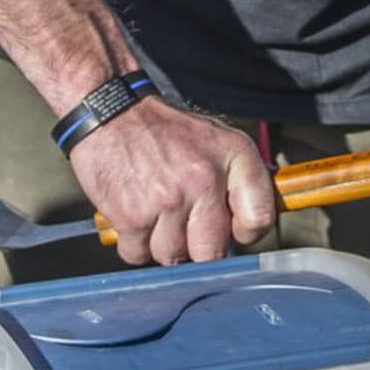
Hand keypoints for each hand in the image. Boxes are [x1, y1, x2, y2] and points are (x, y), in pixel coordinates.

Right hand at [65, 97, 275, 266]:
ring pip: (172, 257)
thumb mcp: (216, 138)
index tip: (231, 229)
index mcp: (233, 155)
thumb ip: (240, 178)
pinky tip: (135, 215)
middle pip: (212, 252)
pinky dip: (133, 244)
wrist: (110, 112)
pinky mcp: (132, 215)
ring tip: (156, 212)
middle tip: (185, 225)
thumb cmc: (165, 130)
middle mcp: (204, 178)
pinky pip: (137, 255)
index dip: (244, 233)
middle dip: (198, 247)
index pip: (258, 218)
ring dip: (162, 245)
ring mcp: (167, 199)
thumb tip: (254, 224)